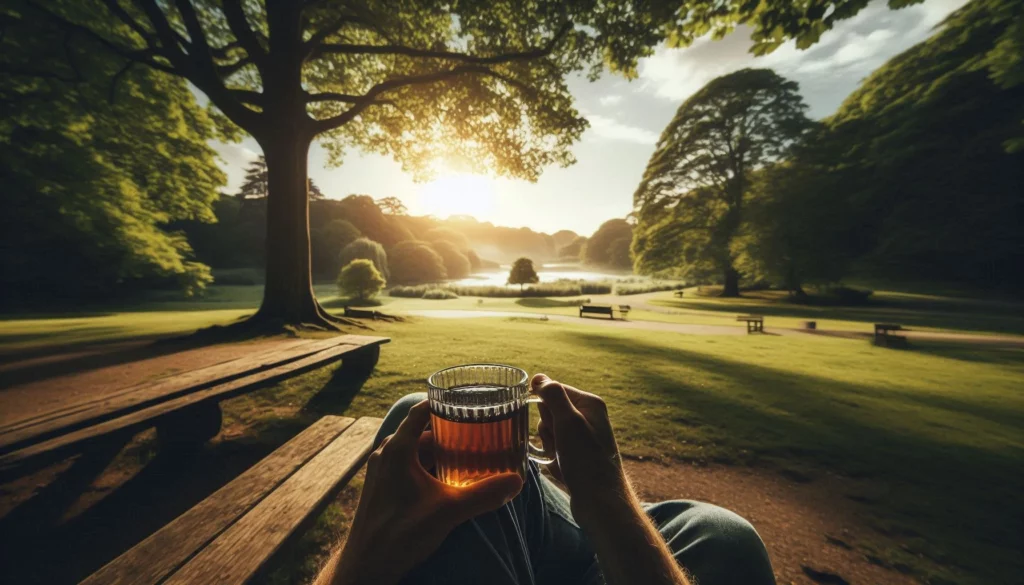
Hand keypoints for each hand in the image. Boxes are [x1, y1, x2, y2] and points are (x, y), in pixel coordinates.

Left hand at [329, 401, 522, 584]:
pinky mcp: (383, 490)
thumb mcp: (447, 512)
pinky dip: (431, 468)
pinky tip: (450, 481)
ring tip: (471, 456)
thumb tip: (516, 481)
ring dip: (442, 453)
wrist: (366, 569)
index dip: (445, 403)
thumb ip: (483, 495)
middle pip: (423, 432)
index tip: (469, 402)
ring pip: (417, 452)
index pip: (421, 411)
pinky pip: (410, 468)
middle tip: (480, 434)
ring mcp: (383, 473)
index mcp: (397, 450)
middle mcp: (387, 455)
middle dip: (451, 433)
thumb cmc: (399, 535)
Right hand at [532, 374, 627, 514]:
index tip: (553, 426)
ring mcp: (582, 438)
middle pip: (549, 413)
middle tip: (560, 445)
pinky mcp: (576, 456)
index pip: (554, 391)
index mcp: (590, 404)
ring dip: (549, 447)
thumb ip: (553, 395)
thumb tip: (539, 378)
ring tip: (563, 460)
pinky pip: (553, 450)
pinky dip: (553, 460)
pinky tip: (563, 470)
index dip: (546, 409)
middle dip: (547, 431)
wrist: (600, 502)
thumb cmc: (586, 461)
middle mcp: (588, 418)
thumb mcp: (568, 422)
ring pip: (548, 433)